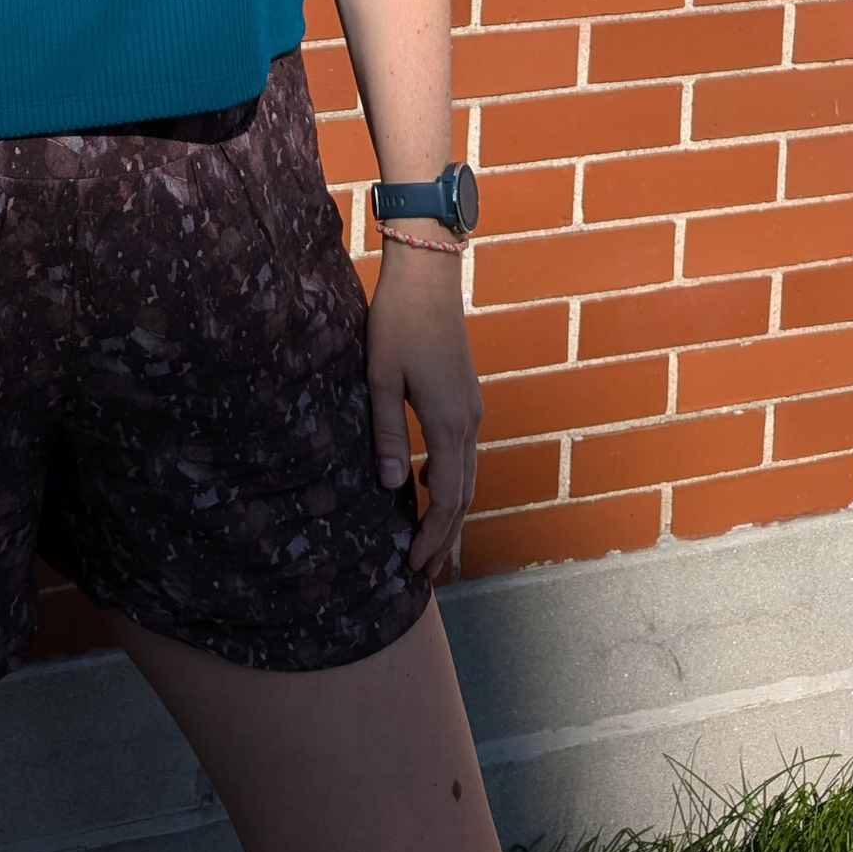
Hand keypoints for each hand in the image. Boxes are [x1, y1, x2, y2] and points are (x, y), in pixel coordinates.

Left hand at [365, 248, 483, 576]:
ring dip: (449, 512)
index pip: (446, 498)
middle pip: (463, 495)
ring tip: (428, 542)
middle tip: (424, 574)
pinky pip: (463, 453)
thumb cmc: (397, 323)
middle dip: (445, 537)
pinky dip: (449, 481)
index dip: (432, 536)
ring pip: (467, 475)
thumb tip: (391, 488)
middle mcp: (468, 421)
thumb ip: (386, 433)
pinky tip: (425, 485)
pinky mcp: (465, 396)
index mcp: (449, 422)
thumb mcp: (380, 379)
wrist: (428, 277)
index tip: (413, 566)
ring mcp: (471, 407)